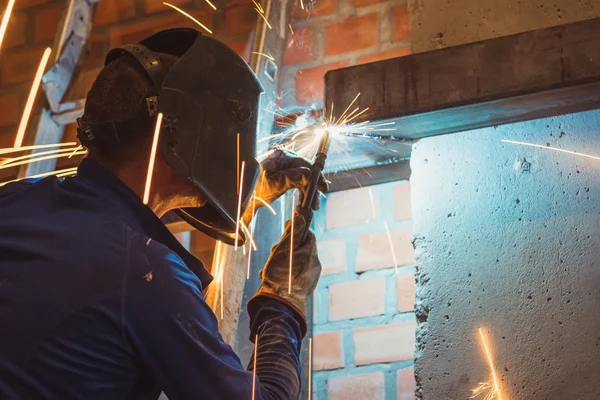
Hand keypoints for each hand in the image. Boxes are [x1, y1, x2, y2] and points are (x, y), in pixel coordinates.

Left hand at [242, 149, 327, 224]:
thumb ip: (290, 178)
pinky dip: (300, 191)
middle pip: (304, 171)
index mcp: (281, 156)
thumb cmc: (251, 189)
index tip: (323, 189)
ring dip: (307, 191)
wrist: (237, 196)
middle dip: (312, 187)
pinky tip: (303, 201)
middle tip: (315, 204)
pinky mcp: (279, 174)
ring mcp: (281, 166)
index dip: (315, 177)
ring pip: (301, 177)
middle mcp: (282, 158)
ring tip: (310, 207)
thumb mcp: (272, 185)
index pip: (304, 164)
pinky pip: (295, 181)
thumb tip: (309, 173)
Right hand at [247, 211, 320, 336]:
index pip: (308, 234)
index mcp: (311, 254)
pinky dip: (283, 273)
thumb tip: (302, 214)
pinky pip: (293, 276)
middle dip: (286, 247)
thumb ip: (293, 232)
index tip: (285, 229)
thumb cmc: (280, 275)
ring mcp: (309, 278)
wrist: (280, 305)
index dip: (296, 229)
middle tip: (274, 251)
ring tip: (269, 267)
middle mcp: (314, 266)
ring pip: (295, 263)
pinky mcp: (303, 289)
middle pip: (301, 249)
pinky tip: (270, 278)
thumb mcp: (284, 249)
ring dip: (283, 261)